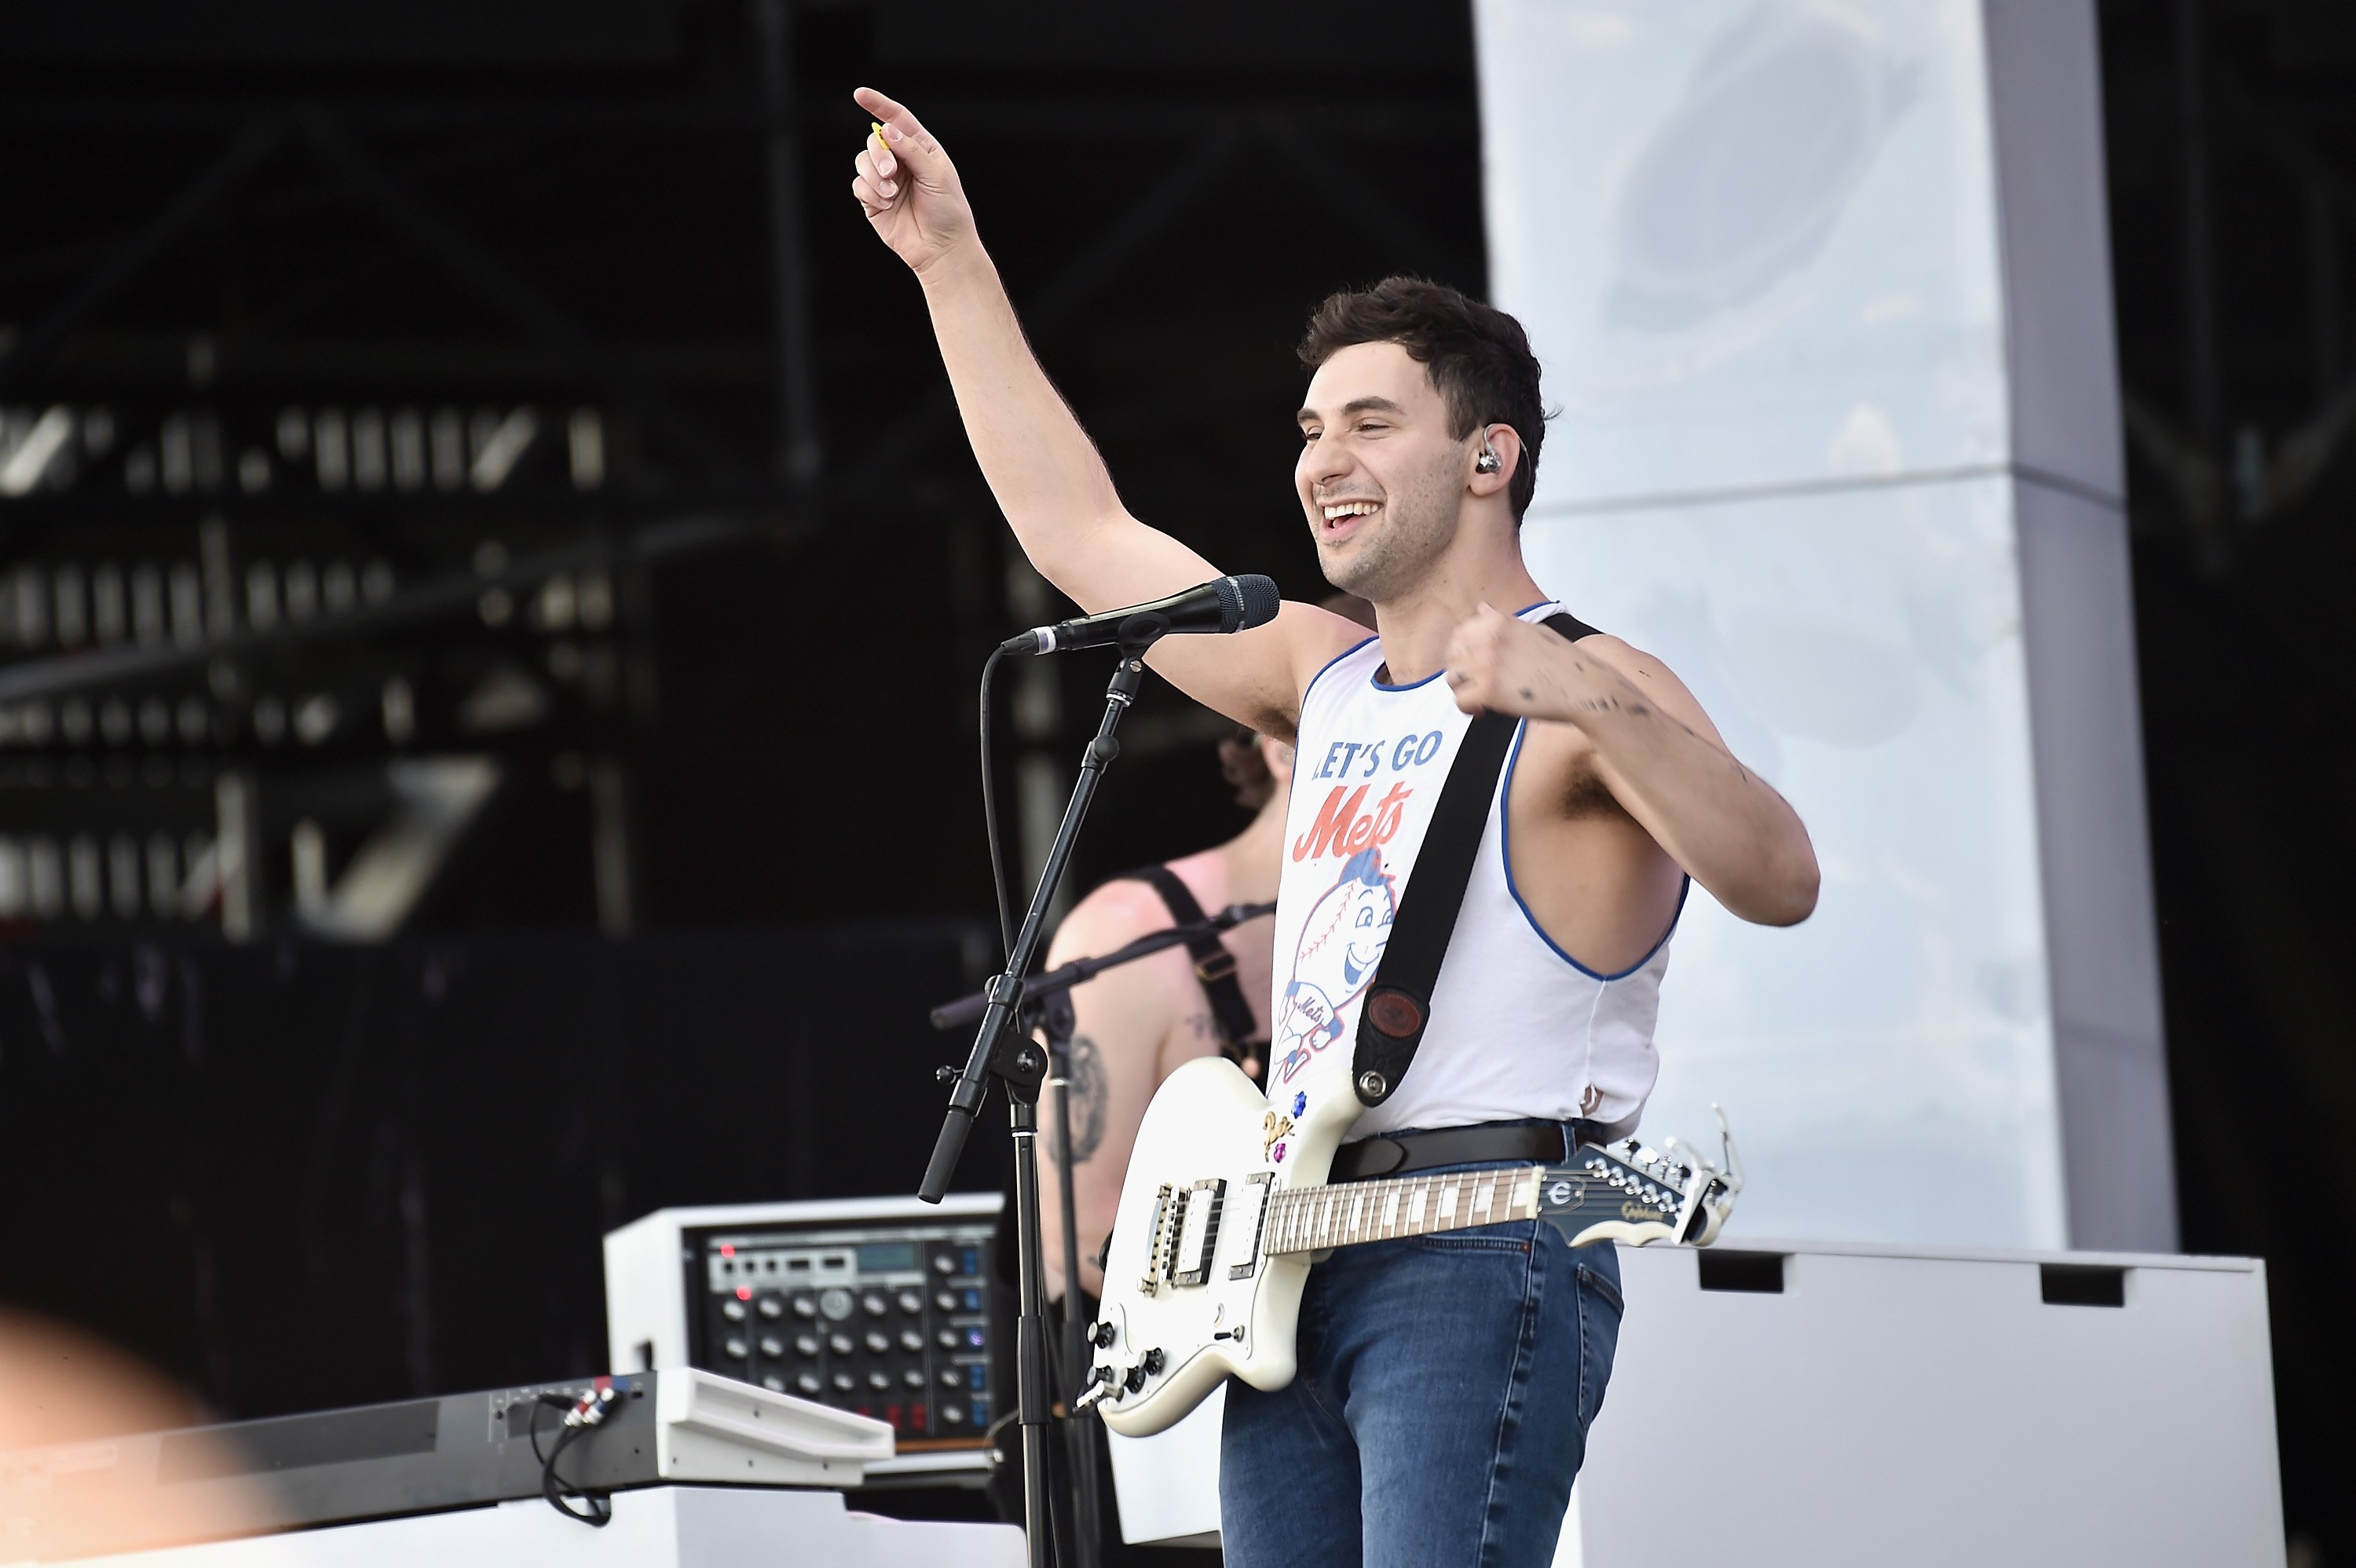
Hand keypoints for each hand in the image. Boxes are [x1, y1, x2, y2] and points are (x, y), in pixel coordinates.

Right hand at [850, 87, 976, 276]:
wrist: (941, 248)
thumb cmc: (948, 210)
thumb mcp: (937, 175)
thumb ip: (912, 151)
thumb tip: (887, 130)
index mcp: (920, 148)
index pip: (896, 119)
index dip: (878, 104)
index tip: (860, 94)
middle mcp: (900, 160)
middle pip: (874, 141)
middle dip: (879, 154)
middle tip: (891, 173)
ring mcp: (885, 180)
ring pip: (862, 162)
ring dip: (873, 176)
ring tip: (890, 195)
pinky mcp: (873, 200)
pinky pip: (859, 185)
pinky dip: (870, 193)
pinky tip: (886, 205)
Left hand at [1442, 602, 1606, 721]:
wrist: (1584, 688)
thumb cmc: (1563, 663)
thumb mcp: (1533, 631)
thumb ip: (1502, 623)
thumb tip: (1481, 608)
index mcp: (1499, 622)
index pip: (1459, 634)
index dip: (1463, 655)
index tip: (1476, 668)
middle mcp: (1490, 638)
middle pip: (1452, 657)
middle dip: (1460, 674)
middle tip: (1477, 687)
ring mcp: (1488, 663)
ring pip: (1452, 679)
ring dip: (1463, 692)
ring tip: (1481, 701)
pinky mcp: (1490, 690)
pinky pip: (1461, 701)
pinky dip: (1469, 709)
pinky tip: (1484, 712)